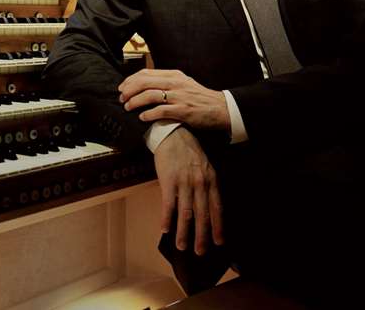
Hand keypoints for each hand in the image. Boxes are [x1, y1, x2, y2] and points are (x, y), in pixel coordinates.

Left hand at [119, 68, 230, 131]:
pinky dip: (148, 114)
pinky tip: (142, 118)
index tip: (122, 88)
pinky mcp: (182, 111)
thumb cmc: (199, 97)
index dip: (130, 80)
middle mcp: (175, 83)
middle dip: (129, 90)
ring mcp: (179, 97)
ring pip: (149, 96)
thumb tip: (144, 84)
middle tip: (122, 98)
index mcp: (173, 75)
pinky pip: (160, 111)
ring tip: (128, 107)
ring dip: (135, 102)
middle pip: (144, 82)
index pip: (146, 73)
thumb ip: (166, 81)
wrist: (221, 108)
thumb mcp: (183, 83)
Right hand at [154, 126, 223, 254]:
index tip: (219, 242)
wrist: (172, 133)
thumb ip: (206, 185)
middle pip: (202, 215)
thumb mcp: (204, 166)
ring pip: (186, 213)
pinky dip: (167, 218)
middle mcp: (200, 184)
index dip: (218, 227)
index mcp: (211, 180)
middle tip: (200, 251)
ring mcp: (184, 183)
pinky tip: (165, 228)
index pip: (217, 209)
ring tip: (182, 246)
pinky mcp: (169, 181)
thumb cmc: (187, 150)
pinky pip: (169, 204)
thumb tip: (206, 204)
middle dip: (202, 236)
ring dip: (184, 232)